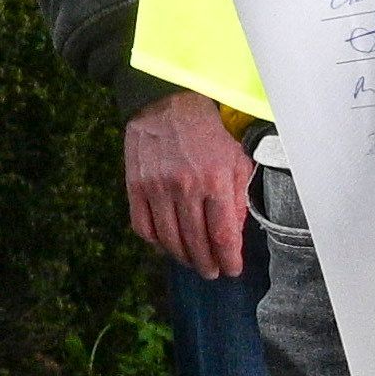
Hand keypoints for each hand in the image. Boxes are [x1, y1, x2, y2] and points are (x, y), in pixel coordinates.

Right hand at [122, 87, 251, 277]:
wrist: (166, 103)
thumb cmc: (207, 134)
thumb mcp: (236, 160)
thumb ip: (238, 198)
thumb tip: (235, 235)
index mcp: (215, 180)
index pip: (223, 236)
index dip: (229, 260)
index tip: (232, 270)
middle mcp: (185, 187)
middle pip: (196, 243)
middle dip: (207, 264)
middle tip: (212, 272)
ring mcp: (157, 187)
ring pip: (169, 240)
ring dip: (182, 258)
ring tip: (192, 262)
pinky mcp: (135, 185)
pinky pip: (143, 226)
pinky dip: (155, 243)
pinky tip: (166, 245)